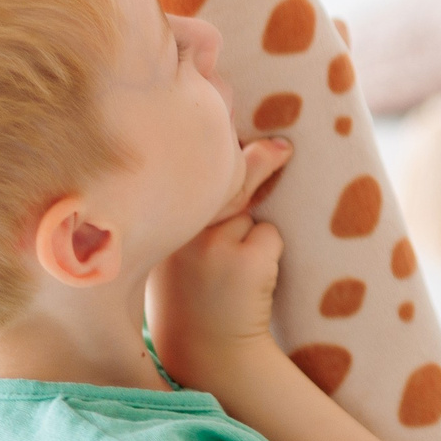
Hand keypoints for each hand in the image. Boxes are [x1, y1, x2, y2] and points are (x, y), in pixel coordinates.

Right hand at [148, 138, 292, 387]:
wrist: (209, 354)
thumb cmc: (197, 293)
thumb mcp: (192, 246)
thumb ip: (213, 202)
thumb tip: (270, 146)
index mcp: (157, 224)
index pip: (181, 166)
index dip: (201, 131)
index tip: (222, 86)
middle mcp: (179, 229)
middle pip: (228, 177)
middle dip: (260, 158)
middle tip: (283, 147)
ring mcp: (212, 243)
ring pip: (251, 208)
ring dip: (255, 231)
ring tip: (231, 269)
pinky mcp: (246, 258)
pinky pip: (270, 236)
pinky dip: (269, 252)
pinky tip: (249, 282)